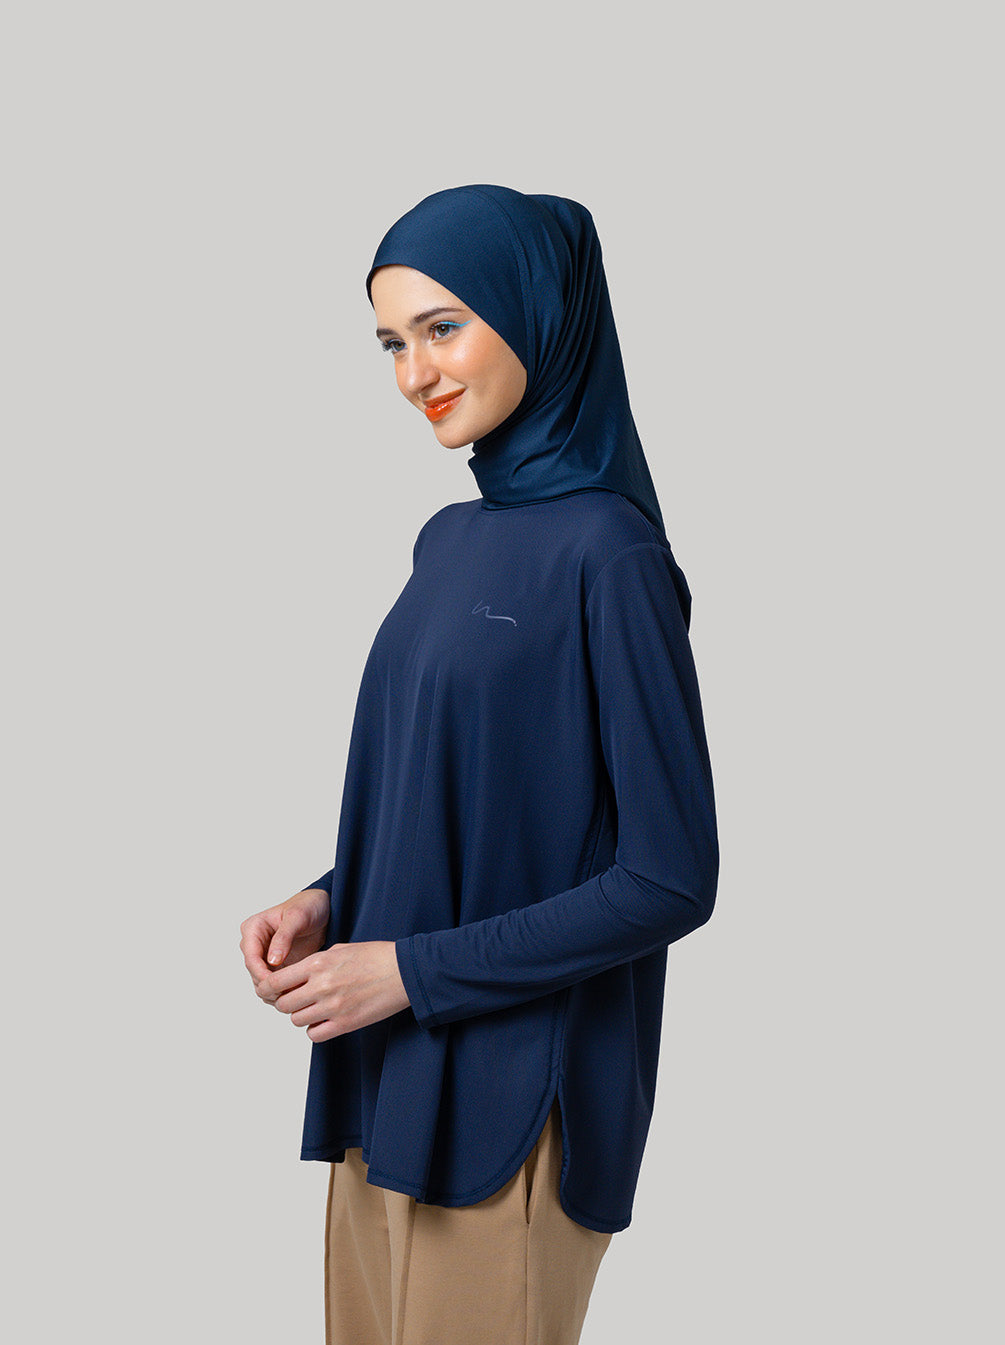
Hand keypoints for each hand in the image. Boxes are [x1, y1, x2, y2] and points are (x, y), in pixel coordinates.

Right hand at [240, 887, 329, 989]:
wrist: (322, 909)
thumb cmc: (308, 906)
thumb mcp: (297, 917)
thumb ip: (283, 937)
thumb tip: (271, 960)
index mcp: (253, 928)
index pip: (251, 958)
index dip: (261, 974)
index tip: (277, 985)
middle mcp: (254, 944)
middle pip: (255, 973)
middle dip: (270, 986)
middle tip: (290, 993)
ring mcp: (264, 956)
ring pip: (262, 982)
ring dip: (276, 991)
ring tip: (296, 993)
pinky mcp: (275, 966)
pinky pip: (273, 983)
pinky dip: (283, 990)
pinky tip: (297, 992)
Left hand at [255, 941, 410, 1042]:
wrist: (404, 971)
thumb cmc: (374, 956)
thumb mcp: (339, 950)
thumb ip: (313, 963)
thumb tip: (293, 977)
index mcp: (318, 963)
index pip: (275, 981)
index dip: (266, 988)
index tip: (268, 991)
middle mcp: (321, 986)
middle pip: (283, 1004)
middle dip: (285, 1002)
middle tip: (294, 999)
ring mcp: (332, 1007)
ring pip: (296, 1020)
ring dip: (301, 1015)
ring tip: (314, 1007)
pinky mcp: (345, 1024)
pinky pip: (314, 1035)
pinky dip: (315, 1029)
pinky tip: (324, 1019)